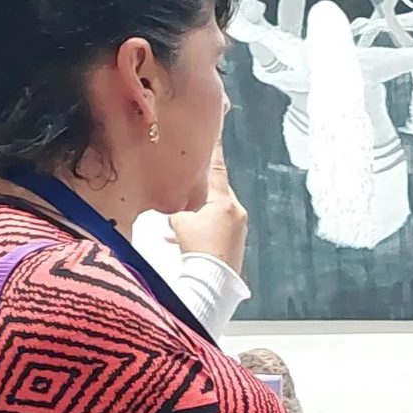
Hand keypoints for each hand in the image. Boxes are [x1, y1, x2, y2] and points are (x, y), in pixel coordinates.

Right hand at [171, 146, 248, 271]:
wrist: (214, 283)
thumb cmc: (197, 249)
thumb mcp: (179, 222)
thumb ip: (176, 207)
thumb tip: (174, 205)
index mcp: (224, 201)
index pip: (216, 168)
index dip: (213, 149)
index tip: (218, 129)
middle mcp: (236, 211)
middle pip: (215, 191)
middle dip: (197, 191)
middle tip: (182, 185)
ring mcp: (238, 227)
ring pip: (213, 211)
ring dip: (196, 214)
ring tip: (178, 223)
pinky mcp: (235, 242)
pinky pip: (215, 228)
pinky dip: (200, 230)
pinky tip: (179, 240)